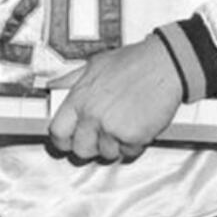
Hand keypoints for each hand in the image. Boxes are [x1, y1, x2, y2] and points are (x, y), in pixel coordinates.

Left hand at [46, 36, 183, 162]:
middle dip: (90, 145)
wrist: (164, 65)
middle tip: (101, 135)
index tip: (69, 140)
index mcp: (79, 98)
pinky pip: (129, 153)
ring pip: (107, 154)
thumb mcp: (93, 64)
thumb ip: (70, 78)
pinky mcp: (133, 137)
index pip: (57, 132)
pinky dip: (134, 145)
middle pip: (80, 150)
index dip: (62, 140)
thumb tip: (52, 84)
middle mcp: (92, 115)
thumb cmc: (133, 62)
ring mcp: (112, 128)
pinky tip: (137, 126)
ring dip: (115, 145)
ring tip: (123, 124)